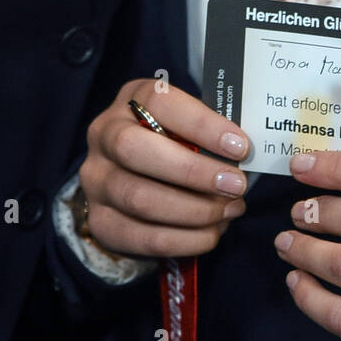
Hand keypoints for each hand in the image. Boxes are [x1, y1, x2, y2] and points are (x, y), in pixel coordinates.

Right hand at [80, 77, 249, 258]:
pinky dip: (185, 239)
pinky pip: (143, 237)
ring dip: (194, 210)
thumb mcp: (183, 124)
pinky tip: (212, 233)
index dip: (201, 124)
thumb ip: (205, 132)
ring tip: (230, 210)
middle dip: (193, 172)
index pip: (160, 102)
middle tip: (236, 185)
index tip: (240, 146)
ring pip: (140, 198)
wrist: (126, 180)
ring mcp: (96, 181)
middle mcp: (104, 136)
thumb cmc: (169, 142)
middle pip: (136, 151)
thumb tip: (244, 153)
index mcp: (131, 100)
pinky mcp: (100, 222)